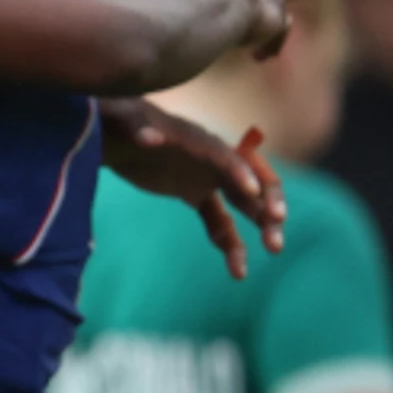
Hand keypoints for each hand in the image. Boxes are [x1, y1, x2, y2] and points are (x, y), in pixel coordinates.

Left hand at [100, 102, 279, 279]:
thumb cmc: (122, 122)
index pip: (230, 156)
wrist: (116, 134)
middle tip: (276, 224)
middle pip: (252, 182)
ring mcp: (209, 179)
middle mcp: (215, 160)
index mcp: (202, 141)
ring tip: (274, 251)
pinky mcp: (196, 195)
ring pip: (245, 205)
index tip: (251, 192)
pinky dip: (230, 243)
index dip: (241, 172)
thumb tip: (148, 138)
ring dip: (262, 226)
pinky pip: (220, 222)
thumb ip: (139, 129)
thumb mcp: (126, 122)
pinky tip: (238, 271)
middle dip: (268, 202)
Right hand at [162, 0, 291, 61]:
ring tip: (249, 49)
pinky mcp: (271, 8)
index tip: (194, 5)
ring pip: (263, 2)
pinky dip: (269, 42)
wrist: (193, 3)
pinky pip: (276, 26)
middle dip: (235, 1)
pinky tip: (258, 58)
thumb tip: (117, 8)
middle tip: (225, 27)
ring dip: (254, 23)